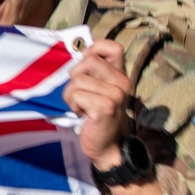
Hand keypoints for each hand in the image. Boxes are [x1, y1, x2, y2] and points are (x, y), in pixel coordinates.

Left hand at [63, 38, 130, 170]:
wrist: (107, 147)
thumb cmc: (96, 116)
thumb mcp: (97, 90)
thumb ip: (92, 72)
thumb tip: (78, 51)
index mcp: (121, 74)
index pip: (111, 47)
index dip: (93, 51)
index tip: (85, 69)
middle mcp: (122, 82)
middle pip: (87, 61)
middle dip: (75, 77)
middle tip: (81, 96)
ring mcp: (116, 94)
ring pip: (78, 80)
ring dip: (71, 96)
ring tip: (82, 107)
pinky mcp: (106, 107)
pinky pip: (77, 95)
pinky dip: (73, 106)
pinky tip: (83, 115)